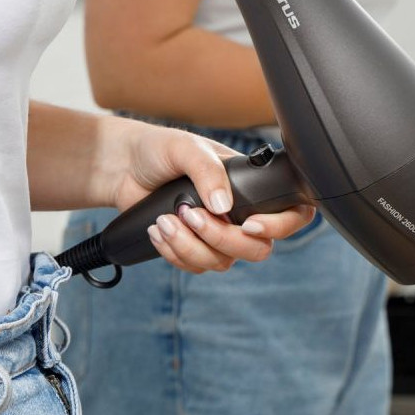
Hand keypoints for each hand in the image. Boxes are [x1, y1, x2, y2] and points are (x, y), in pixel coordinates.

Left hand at [114, 123, 315, 274]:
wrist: (123, 167)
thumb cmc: (159, 149)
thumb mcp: (186, 148)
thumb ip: (208, 171)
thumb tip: (223, 206)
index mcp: (249, 185)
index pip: (290, 212)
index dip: (279, 226)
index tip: (249, 224)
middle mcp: (239, 213)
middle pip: (257, 249)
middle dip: (222, 238)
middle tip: (191, 215)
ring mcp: (217, 234)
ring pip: (223, 262)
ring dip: (190, 246)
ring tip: (164, 221)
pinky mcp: (193, 248)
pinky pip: (196, 267)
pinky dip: (175, 252)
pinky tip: (157, 230)